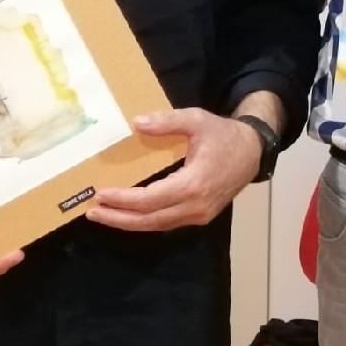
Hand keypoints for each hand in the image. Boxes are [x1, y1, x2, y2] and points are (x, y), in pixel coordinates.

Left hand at [85, 107, 262, 231]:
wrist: (253, 152)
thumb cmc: (224, 135)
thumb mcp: (197, 120)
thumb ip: (168, 122)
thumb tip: (137, 124)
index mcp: (194, 184)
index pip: (150, 200)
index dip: (123, 200)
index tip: (100, 193)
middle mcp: (196, 206)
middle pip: (150, 220)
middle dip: (119, 218)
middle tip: (92, 212)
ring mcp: (199, 215)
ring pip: (157, 225)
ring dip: (129, 222)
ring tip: (104, 215)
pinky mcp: (200, 216)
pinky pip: (167, 223)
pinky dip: (145, 221)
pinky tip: (129, 214)